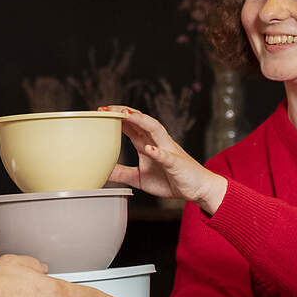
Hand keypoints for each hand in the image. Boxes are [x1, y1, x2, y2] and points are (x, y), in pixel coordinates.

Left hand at [101, 105, 227, 213]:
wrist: (198, 188)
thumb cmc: (171, 180)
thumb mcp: (139, 178)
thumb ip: (122, 172)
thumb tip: (102, 170)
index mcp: (147, 144)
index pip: (129, 126)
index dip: (115, 118)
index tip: (99, 113)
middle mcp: (157, 142)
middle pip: (139, 121)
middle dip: (123, 113)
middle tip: (104, 109)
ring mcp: (168, 150)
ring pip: (154, 130)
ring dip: (140, 121)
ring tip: (125, 115)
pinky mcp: (176, 163)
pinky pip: (166, 156)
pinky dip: (157, 151)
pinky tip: (149, 148)